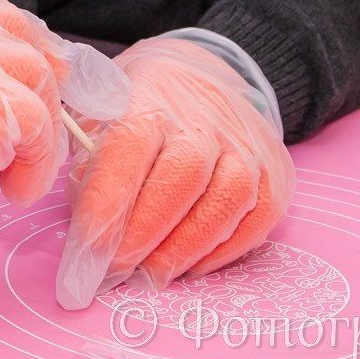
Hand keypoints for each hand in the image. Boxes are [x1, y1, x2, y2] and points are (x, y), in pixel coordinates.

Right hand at [0, 0, 70, 327]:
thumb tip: (28, 64)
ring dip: (39, 130)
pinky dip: (38, 164)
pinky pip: (39, 126)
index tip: (29, 74)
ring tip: (12, 171)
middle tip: (35, 126)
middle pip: (15, 30)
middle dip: (38, 77)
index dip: (14, 38)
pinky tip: (13, 189)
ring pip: (36, 76)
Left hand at [56, 35, 294, 308]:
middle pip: (183, 175)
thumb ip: (89, 168)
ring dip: (184, 249)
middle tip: (116, 273)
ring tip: (150, 276)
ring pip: (228, 199)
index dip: (106, 205)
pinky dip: (223, 252)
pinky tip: (190, 265)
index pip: (128, 146)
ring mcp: (247, 143)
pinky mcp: (276, 172)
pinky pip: (258, 219)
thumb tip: (88, 237)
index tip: (83, 255)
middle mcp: (205, 116)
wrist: (199, 83)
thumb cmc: (136, 113)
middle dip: (146, 234)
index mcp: (150, 96)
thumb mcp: (98, 120)